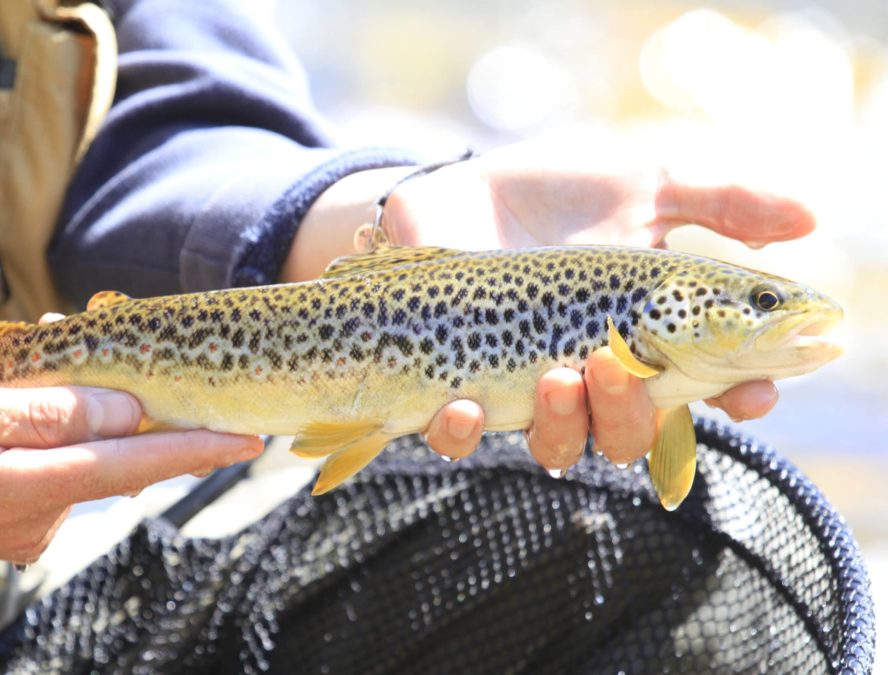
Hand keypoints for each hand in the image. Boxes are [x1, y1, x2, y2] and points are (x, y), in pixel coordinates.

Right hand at [0, 370, 262, 565]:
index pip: (135, 465)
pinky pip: (52, 468)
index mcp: (28, 487)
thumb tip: (123, 410)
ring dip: (80, 410)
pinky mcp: (6, 521)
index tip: (249, 441)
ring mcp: (22, 525)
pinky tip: (22, 401)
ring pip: (80, 455)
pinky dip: (53, 431)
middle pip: (112, 452)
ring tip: (48, 356)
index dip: (196, 449)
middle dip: (126, 402)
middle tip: (112, 342)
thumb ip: (45, 410)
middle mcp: (38, 517)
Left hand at [380, 147, 810, 469]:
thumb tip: (809, 218)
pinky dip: (461, 433)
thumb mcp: (639, 183)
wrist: (452, 187)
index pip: (704, 388)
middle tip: (612, 362)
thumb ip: (719, 201)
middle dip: (632, 413)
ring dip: (563, 425)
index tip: (753, 392)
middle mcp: (589, 374)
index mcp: (644, 336)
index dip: (736, 397)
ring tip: (554, 376)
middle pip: (632, 433)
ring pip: (560, 447)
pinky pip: (459, 441)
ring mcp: (521, 387)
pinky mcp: (453, 388)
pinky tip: (460, 404)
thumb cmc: (552, 189)